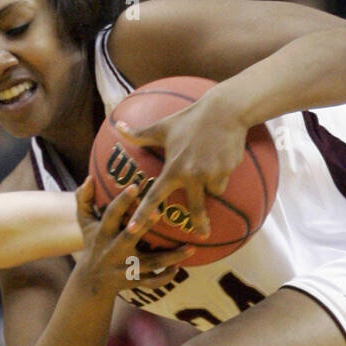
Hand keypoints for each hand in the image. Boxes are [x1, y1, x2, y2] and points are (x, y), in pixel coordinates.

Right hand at [71, 178, 190, 299]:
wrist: (91, 282)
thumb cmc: (93, 244)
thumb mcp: (85, 223)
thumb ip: (84, 199)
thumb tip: (89, 177)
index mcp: (103, 234)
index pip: (111, 214)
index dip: (122, 201)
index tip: (135, 186)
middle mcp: (113, 250)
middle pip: (129, 238)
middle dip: (143, 226)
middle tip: (159, 212)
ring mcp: (124, 268)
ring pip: (150, 263)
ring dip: (171, 258)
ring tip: (191, 248)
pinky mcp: (133, 281)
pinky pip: (151, 282)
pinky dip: (164, 278)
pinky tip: (178, 269)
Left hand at [113, 90, 249, 241]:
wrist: (225, 110)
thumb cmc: (189, 118)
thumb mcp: (163, 126)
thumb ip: (139, 134)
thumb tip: (117, 127)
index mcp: (174, 168)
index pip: (154, 196)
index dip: (141, 214)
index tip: (132, 230)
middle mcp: (192, 175)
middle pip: (196, 208)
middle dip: (200, 223)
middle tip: (201, 234)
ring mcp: (211, 174)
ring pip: (212, 192)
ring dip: (211, 185)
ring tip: (210, 163)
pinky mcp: (227, 171)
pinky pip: (223, 181)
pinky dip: (222, 175)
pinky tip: (221, 158)